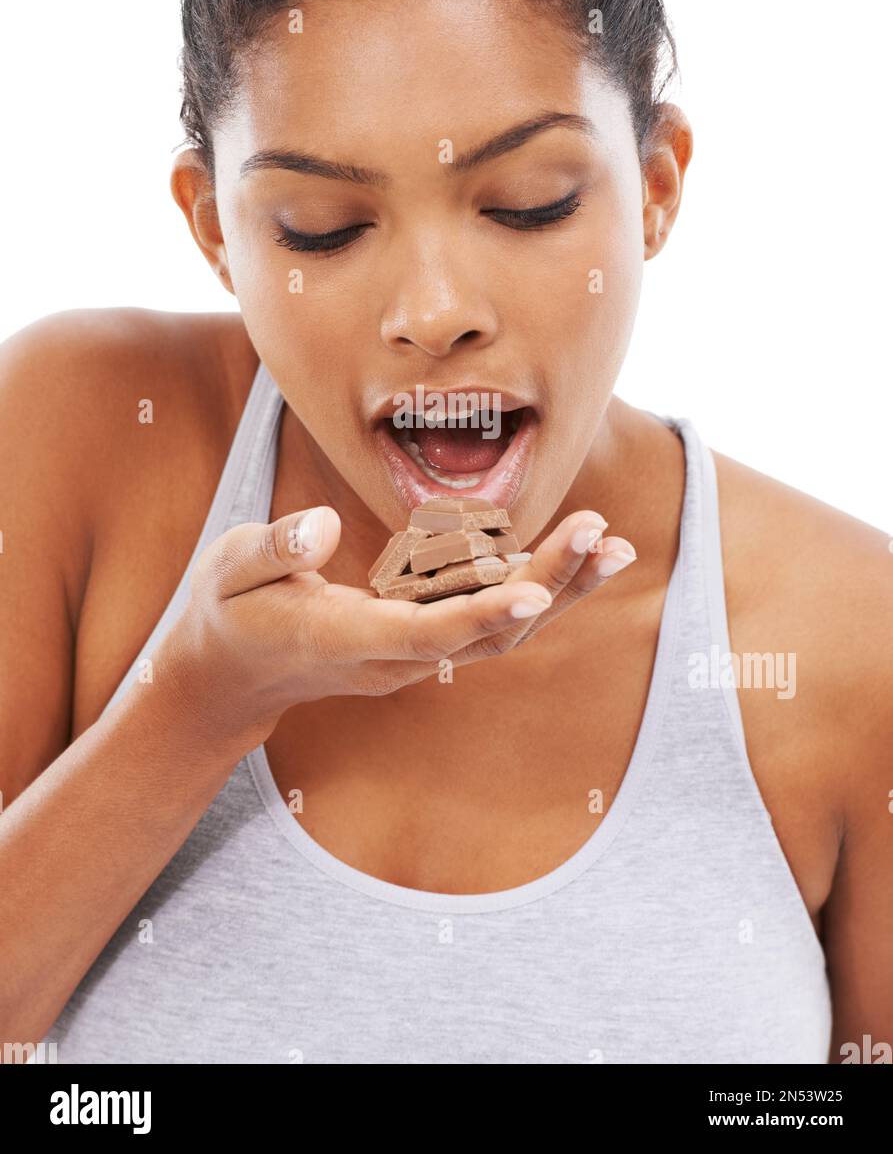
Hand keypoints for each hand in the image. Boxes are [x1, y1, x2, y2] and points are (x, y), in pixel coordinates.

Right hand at [158, 504, 634, 750]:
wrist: (233, 676)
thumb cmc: (229, 611)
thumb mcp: (227, 569)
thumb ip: (272, 547)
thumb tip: (321, 523)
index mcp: (343, 637)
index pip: (422, 634)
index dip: (478, 617)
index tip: (532, 595)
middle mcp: (391, 655)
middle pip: (483, 635)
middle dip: (545, 587)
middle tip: (598, 532)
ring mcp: (411, 653)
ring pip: (498, 631)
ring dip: (558, 590)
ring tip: (613, 545)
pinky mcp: (422, 637)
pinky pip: (489, 619)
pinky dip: (536, 588)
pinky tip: (575, 554)